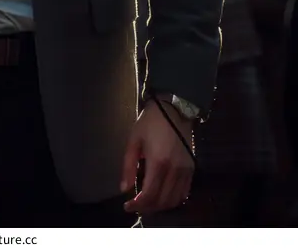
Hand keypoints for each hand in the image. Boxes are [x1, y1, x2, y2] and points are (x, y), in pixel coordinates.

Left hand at [120, 100, 194, 215]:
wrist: (173, 109)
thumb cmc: (150, 123)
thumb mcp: (134, 140)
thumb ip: (128, 166)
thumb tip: (124, 189)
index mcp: (158, 162)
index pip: (149, 195)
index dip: (138, 205)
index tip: (127, 206)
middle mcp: (174, 170)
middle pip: (162, 201)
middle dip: (147, 207)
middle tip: (136, 205)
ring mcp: (185, 170)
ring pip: (174, 200)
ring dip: (160, 206)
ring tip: (148, 203)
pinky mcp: (192, 168)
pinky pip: (184, 193)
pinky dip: (173, 200)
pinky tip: (163, 196)